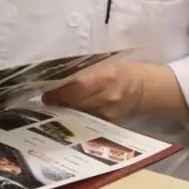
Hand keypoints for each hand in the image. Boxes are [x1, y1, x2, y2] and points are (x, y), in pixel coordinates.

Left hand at [42, 60, 188, 122]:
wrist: (142, 88)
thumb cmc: (120, 71)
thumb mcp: (104, 65)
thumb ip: (83, 71)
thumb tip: (56, 77)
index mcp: (106, 76)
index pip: (76, 87)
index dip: (58, 92)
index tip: (46, 93)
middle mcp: (107, 96)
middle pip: (75, 103)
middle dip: (58, 102)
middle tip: (47, 100)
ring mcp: (109, 112)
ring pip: (79, 114)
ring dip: (66, 111)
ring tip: (55, 107)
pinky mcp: (110, 123)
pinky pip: (88, 121)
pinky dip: (77, 118)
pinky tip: (70, 115)